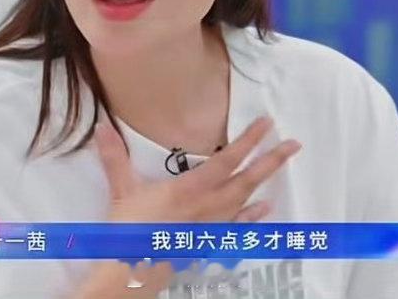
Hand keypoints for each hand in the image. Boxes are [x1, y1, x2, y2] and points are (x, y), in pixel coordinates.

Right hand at [94, 115, 300, 222]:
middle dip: (271, 160)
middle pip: (247, 179)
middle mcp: (207, 206)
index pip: (226, 160)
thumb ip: (114, 157)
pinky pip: (237, 225)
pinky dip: (253, 215)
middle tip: (294, 145)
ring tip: (282, 164)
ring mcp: (211, 225)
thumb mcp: (121, 190)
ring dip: (265, 181)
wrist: (133, 273)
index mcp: (189, 189)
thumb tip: (102, 127)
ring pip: (245, 199)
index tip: (266, 124)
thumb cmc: (129, 232)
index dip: (248, 141)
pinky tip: (265, 208)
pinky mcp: (208, 241)